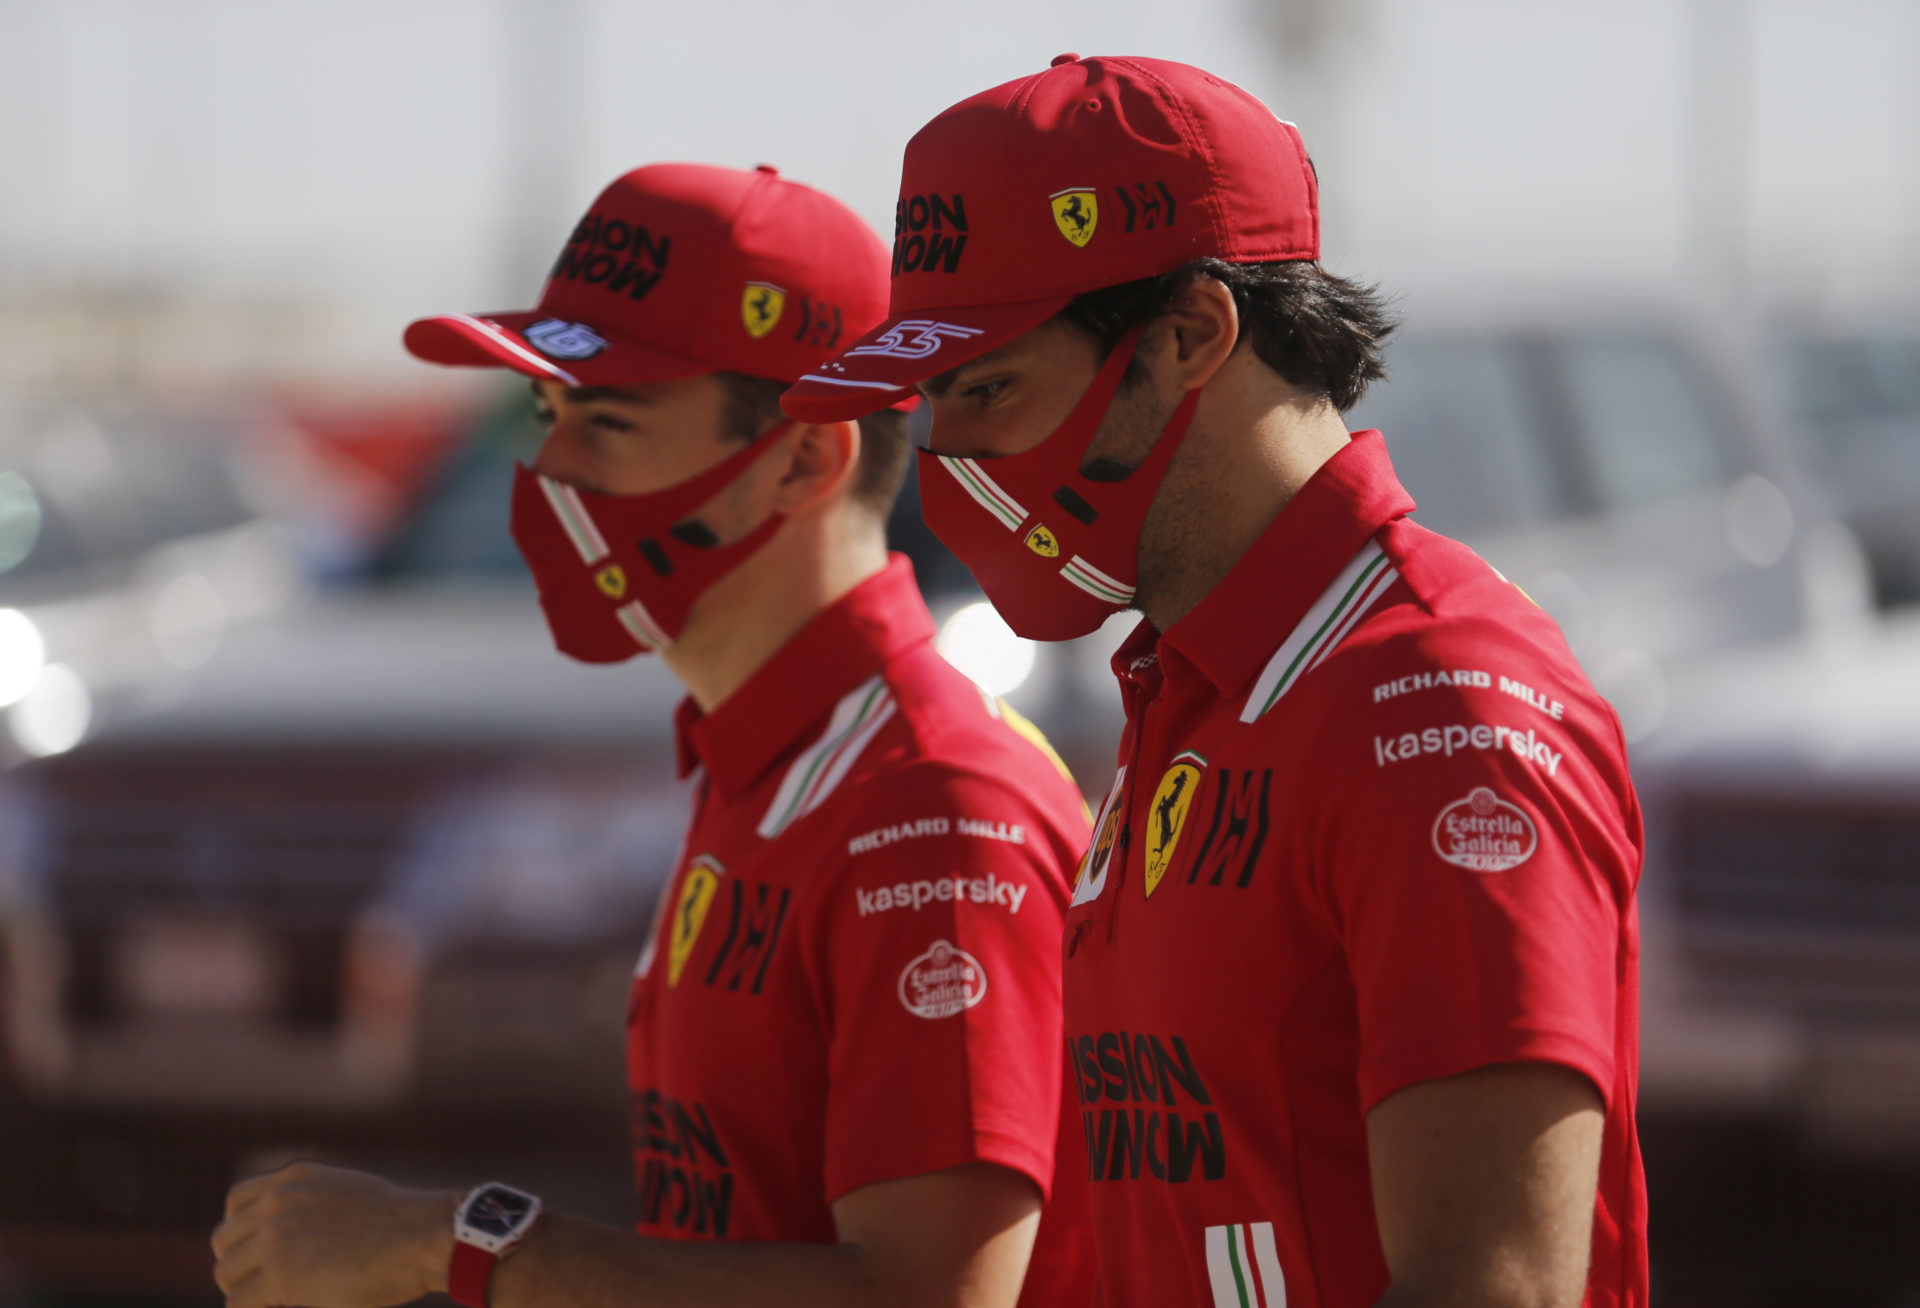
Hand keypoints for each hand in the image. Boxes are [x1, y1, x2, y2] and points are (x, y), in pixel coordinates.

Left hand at [211, 1161, 455, 1307]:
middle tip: (266, 1284)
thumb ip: (313, 1203)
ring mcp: (275, 1238)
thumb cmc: (400, 1222)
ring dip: (245, 1291)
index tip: (259, 1252)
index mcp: (294, 1178)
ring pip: (226, 1274)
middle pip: (223, 1241)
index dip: (242, 1232)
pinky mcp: (280, 1275)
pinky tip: (283, 1307)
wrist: (421, 1236)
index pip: (236, 1201)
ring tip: (276, 1300)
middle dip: (240, 1265)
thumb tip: (299, 1235)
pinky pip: (238, 1302)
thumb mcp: (347, 1191)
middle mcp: (277, 1202)